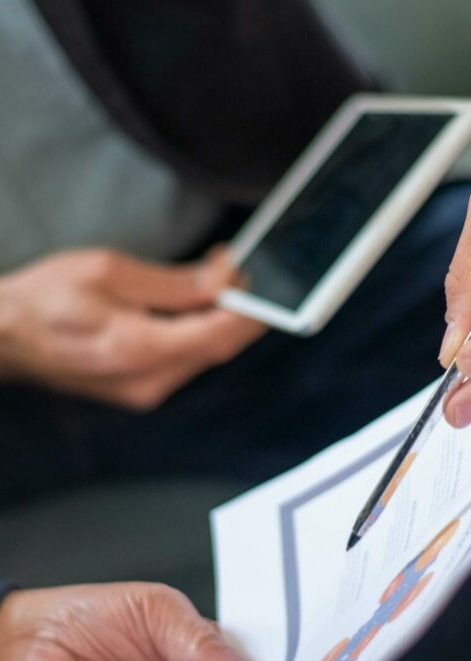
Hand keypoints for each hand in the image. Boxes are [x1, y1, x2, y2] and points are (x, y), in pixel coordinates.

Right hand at [0, 246, 264, 407]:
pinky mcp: (141, 390)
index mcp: (139, 349)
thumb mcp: (108, 271)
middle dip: (237, 309)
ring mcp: (145, 392)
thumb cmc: (44, 300)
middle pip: (218, 348)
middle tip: (234, 269)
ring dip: (217, 319)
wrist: (4, 337)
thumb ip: (172, 281)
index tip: (255, 277)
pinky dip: (196, 332)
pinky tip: (188, 307)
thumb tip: (222, 279)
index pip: (218, 335)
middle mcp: (148, 381)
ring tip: (210, 280)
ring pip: (205, 355)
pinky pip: (185, 361)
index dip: (248, 307)